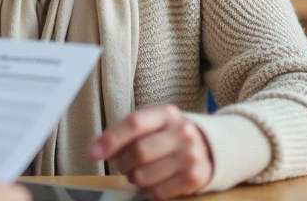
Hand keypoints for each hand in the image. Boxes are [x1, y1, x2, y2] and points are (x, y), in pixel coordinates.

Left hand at [87, 105, 213, 199]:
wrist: (214, 147)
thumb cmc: (173, 136)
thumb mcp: (155, 126)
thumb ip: (127, 134)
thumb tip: (96, 149)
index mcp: (167, 113)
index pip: (134, 123)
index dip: (110, 139)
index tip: (92, 153)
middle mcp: (183, 132)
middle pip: (139, 152)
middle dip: (123, 163)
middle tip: (124, 165)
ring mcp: (191, 155)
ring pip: (145, 176)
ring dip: (135, 179)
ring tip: (142, 173)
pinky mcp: (196, 177)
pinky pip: (159, 192)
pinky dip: (151, 191)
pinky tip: (158, 181)